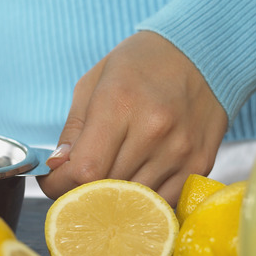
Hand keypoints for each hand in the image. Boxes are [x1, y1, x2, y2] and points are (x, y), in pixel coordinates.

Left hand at [38, 31, 228, 205]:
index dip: (61, 185)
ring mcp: (180, 150)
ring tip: (104, 185)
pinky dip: (143, 202)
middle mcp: (153, 130)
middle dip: (82, 193)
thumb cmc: (138, 66)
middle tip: (74, 185)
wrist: (201, 52)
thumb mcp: (93, 84)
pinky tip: (134, 187)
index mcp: (119, 104)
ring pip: (134, 202)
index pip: (84, 170)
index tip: (53, 182)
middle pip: (107, 190)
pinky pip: (163, 203)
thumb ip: (73, 131)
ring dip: (113, 201)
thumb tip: (57, 168)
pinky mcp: (200, 164)